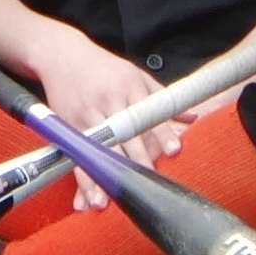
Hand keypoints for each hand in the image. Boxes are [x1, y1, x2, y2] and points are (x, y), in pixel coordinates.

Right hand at [28, 28, 172, 208]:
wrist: (63, 55)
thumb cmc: (105, 68)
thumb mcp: (136, 74)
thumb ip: (163, 97)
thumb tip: (192, 117)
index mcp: (130, 87)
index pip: (149, 114)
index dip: (162, 133)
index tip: (174, 151)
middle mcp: (109, 101)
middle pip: (126, 134)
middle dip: (137, 159)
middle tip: (150, 182)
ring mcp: (87, 113)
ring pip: (101, 148)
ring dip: (106, 174)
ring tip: (114, 199)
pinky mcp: (69, 125)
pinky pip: (79, 156)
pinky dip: (84, 178)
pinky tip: (89, 197)